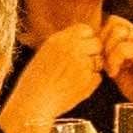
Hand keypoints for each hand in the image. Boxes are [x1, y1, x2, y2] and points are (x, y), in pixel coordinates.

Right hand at [0, 21, 114, 132]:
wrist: (33, 103)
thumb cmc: (35, 82)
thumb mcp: (45, 53)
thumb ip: (64, 44)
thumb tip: (83, 39)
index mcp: (59, 39)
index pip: (85, 29)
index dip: (86, 39)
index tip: (81, 49)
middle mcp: (72, 48)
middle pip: (96, 43)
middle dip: (92, 53)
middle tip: (82, 65)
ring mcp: (82, 63)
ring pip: (99, 60)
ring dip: (92, 68)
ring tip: (74, 78)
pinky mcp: (87, 80)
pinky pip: (98, 77)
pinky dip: (91, 82)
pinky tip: (75, 87)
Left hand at [100, 13, 132, 132]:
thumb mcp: (118, 65)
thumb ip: (109, 52)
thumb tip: (93, 44)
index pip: (113, 21)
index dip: (102, 36)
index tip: (102, 58)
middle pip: (114, 21)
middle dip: (104, 41)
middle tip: (105, 62)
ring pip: (118, 31)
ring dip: (109, 51)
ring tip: (111, 69)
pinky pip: (124, 47)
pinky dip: (115, 60)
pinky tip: (116, 74)